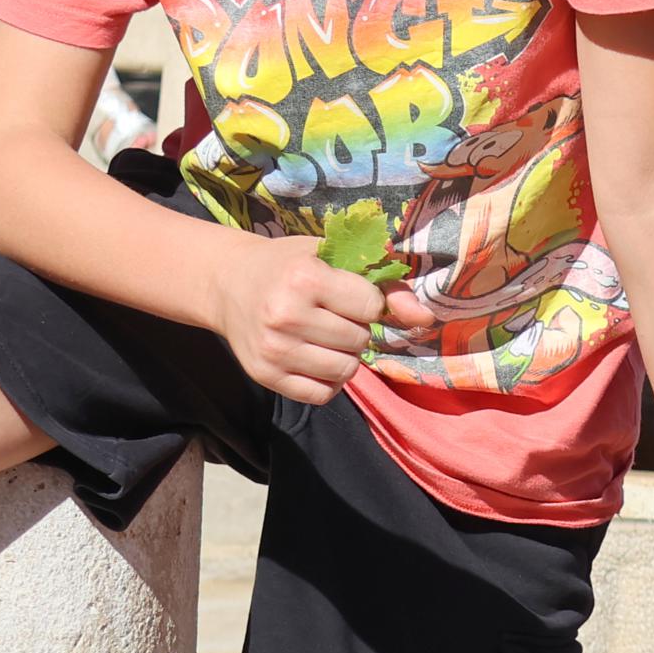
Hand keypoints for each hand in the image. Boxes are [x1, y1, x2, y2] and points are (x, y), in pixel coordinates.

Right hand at [204, 235, 389, 402]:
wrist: (228, 284)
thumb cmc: (290, 265)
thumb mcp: (334, 257)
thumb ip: (385, 283)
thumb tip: (425, 318)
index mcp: (305, 278)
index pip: (371, 307)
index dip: (368, 302)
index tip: (348, 293)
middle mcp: (286, 316)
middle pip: (359, 340)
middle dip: (356, 328)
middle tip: (333, 315)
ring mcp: (273, 350)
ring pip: (345, 371)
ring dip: (345, 356)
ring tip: (326, 336)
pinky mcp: (265, 376)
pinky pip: (321, 395)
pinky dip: (328, 381)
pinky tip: (316, 358)